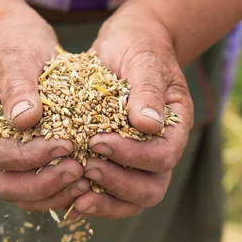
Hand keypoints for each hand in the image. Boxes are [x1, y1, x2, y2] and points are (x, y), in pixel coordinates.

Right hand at [0, 7, 90, 209]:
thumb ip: (18, 86)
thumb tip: (24, 120)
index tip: (65, 145)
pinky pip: (45, 187)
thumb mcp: (17, 57)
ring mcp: (14, 154)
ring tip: (87, 180)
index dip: (29, 156)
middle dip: (43, 184)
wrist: (23, 42)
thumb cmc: (17, 44)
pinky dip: (65, 190)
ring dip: (56, 193)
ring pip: (26, 194)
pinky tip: (91, 181)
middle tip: (79, 170)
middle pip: (7, 184)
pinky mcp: (35, 158)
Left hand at [72, 7, 194, 218]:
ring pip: (131, 199)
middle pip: (151, 189)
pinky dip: (91, 196)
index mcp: (175, 126)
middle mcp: (160, 149)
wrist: (126, 42)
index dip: (132, 155)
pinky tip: (67, 196)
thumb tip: (148, 125)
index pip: (163, 156)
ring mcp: (138, 159)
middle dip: (118, 184)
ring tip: (74, 193)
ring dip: (104, 200)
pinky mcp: (115, 161)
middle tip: (85, 168)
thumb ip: (147, 90)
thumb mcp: (143, 60)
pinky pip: (108, 191)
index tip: (97, 141)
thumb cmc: (138, 45)